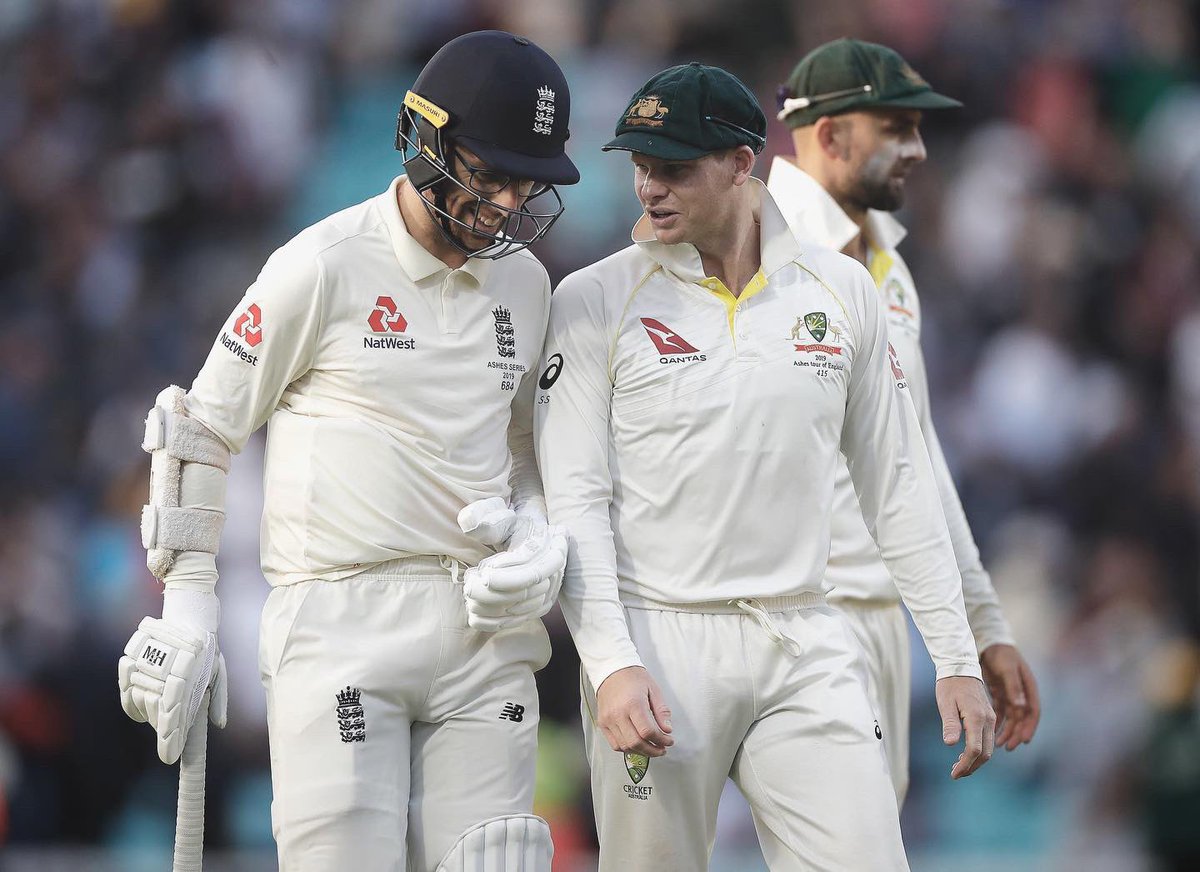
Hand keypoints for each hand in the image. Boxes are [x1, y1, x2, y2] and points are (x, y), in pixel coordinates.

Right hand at [118, 589, 227, 764]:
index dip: (170, 740)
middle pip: (156, 713)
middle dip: (165, 728)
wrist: (188, 613)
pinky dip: (132, 705)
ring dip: (151, 714)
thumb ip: (216, 698)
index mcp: (189, 675)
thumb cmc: (206, 646)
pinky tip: (142, 710)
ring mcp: (144, 665)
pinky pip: (126, 692)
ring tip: (163, 709)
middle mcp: (164, 672)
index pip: (174, 716)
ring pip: (141, 703)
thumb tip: (217, 724)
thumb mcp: (218, 672)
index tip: (169, 758)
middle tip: (173, 731)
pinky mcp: (130, 659)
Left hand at [458, 499, 567, 631]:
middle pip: (525, 593)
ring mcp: (549, 593)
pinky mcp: (538, 608)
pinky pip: (517, 621)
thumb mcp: (503, 518)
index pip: (532, 570)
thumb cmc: (514, 527)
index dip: (507, 577)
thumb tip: (468, 522)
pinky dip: (493, 622)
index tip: (483, 573)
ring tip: (469, 595)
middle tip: (468, 586)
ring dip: (490, 608)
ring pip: (520, 610)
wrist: (530, 538)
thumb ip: (485, 518)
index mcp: (552, 547)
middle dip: (493, 594)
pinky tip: (473, 616)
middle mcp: (555, 573)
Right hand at [595, 666, 673, 757]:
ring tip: (652, 748)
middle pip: (636, 742)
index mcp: (633, 703)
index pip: (647, 731)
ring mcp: (608, 720)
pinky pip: (615, 744)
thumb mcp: (654, 689)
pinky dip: (627, 749)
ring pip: (625, 746)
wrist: (612, 669)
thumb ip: (662, 711)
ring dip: (641, 752)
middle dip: (653, 750)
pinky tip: (637, 745)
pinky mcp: (602, 723)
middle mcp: (618, 713)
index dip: (661, 740)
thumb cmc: (634, 677)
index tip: (669, 740)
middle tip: (662, 748)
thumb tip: (667, 730)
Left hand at [935, 675, 994, 778]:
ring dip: (975, 761)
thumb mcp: (945, 703)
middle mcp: (988, 720)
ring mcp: (991, 719)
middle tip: (955, 774)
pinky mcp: (990, 717)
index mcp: (976, 717)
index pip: (975, 749)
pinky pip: (988, 740)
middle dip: (971, 767)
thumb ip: (950, 724)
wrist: (961, 668)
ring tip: (958, 767)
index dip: (965, 764)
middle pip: (985, 753)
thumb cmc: (949, 685)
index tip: (953, 773)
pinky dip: (979, 751)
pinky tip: (965, 754)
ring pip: (989, 748)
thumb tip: (951, 744)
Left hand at [981, 643, 1040, 750]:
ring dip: (1007, 730)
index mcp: (1028, 688)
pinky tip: (991, 732)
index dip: (1029, 727)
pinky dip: (998, 722)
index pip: (1032, 712)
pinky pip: (1001, 712)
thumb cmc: (1001, 655)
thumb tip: (1021, 706)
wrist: (989, 642)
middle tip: (1010, 747)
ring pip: (1011, 717)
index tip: (1025, 740)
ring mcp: (1011, 694)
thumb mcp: (1007, 669)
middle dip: (1017, 733)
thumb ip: (1013, 687)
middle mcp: (1022, 693)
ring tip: (999, 744)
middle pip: (1022, 718)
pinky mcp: (1000, 693)